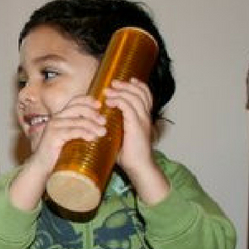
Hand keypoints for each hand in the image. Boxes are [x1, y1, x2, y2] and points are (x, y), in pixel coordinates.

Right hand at [11, 95, 106, 210]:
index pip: (75, 101)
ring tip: (103, 132)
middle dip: (93, 113)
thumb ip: (81, 131)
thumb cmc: (59, 155)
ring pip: (78, 120)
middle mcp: (56, 118)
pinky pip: (73, 131)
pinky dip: (85, 133)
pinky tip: (92, 138)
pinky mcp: (53, 136)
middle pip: (78, 108)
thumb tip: (102, 129)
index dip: (88, 100)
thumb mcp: (71, 139)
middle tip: (104, 122)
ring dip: (93, 125)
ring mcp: (54, 126)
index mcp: (61, 116)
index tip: (100, 105)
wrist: (42, 168)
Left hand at [104, 78, 168, 203]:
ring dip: (120, 91)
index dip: (137, 85)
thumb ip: (117, 126)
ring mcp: (143, 119)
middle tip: (113, 83)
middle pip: (140, 91)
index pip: (145, 95)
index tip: (125, 81)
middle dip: (126, 85)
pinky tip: (110, 102)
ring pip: (134, 96)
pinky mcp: (136, 125)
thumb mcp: (122, 136)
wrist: (138, 166)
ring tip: (108, 91)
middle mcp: (146, 116)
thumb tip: (101, 122)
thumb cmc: (129, 155)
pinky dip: (118, 101)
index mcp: (144, 117)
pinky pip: (128, 106)